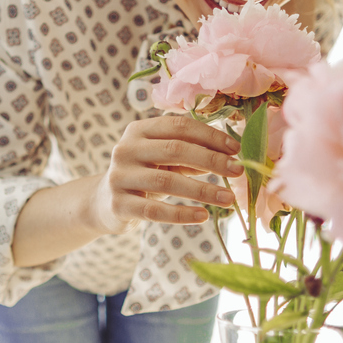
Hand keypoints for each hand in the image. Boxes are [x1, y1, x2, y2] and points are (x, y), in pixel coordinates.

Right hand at [91, 115, 240, 233]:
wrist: (104, 202)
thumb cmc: (143, 175)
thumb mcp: (162, 159)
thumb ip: (190, 153)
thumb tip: (230, 156)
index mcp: (138, 130)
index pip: (178, 126)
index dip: (209, 136)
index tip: (236, 149)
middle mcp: (126, 149)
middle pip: (175, 149)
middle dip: (211, 160)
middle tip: (238, 170)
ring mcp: (120, 177)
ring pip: (167, 181)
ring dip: (203, 190)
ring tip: (228, 199)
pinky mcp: (119, 204)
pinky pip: (155, 211)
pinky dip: (182, 214)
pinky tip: (203, 216)